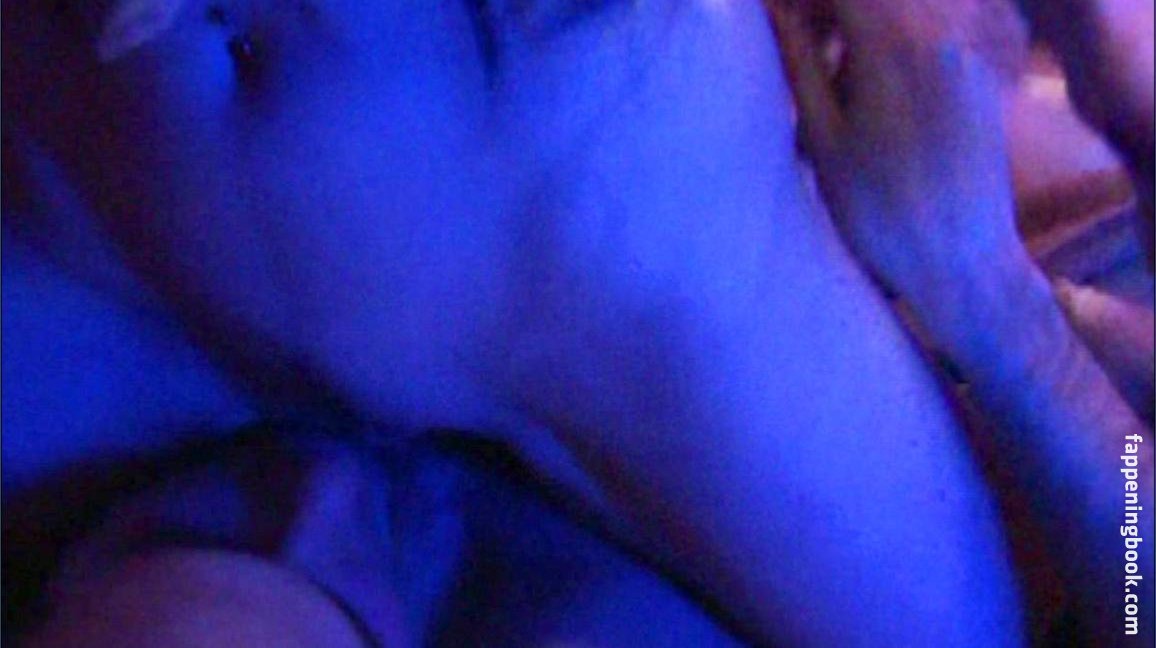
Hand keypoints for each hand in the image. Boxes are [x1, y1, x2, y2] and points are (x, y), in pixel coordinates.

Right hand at [769, 0, 1023, 307]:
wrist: (961, 262)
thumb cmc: (879, 212)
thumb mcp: (822, 137)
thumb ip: (799, 61)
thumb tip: (775, 9)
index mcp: (894, 45)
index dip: (803, 1)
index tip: (779, 17)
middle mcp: (941, 35)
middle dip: (831, 9)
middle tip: (797, 38)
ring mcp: (968, 53)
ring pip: (906, 10)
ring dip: (860, 25)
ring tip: (832, 73)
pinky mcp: (981, 76)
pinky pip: (932, 33)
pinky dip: (892, 45)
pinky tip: (870, 92)